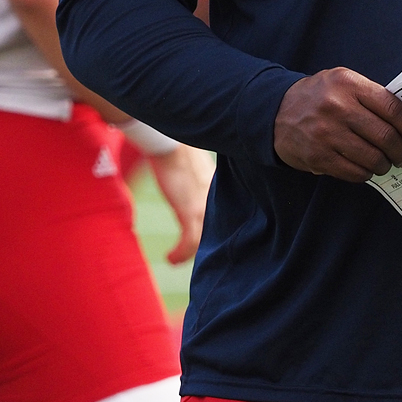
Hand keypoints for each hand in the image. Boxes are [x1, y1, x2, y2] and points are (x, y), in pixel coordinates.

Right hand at [148, 144, 212, 263]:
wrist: (171, 143)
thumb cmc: (180, 152)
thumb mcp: (199, 170)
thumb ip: (203, 184)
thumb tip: (194, 190)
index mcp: (223, 192)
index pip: (231, 220)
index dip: (220, 235)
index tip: (211, 244)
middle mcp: (219, 201)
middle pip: (221, 234)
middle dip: (208, 248)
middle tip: (195, 257)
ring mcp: (206, 207)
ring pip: (205, 240)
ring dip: (190, 252)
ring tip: (178, 258)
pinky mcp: (190, 211)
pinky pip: (189, 242)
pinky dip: (180, 253)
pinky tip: (170, 258)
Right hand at [273, 69, 401, 181]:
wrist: (275, 111)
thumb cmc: (318, 97)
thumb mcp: (342, 82)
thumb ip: (371, 97)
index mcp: (348, 84)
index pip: (392, 107)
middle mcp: (337, 107)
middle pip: (385, 136)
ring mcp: (326, 133)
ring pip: (372, 158)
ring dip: (384, 165)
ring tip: (384, 163)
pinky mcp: (318, 156)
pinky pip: (354, 172)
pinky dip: (366, 173)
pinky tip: (365, 168)